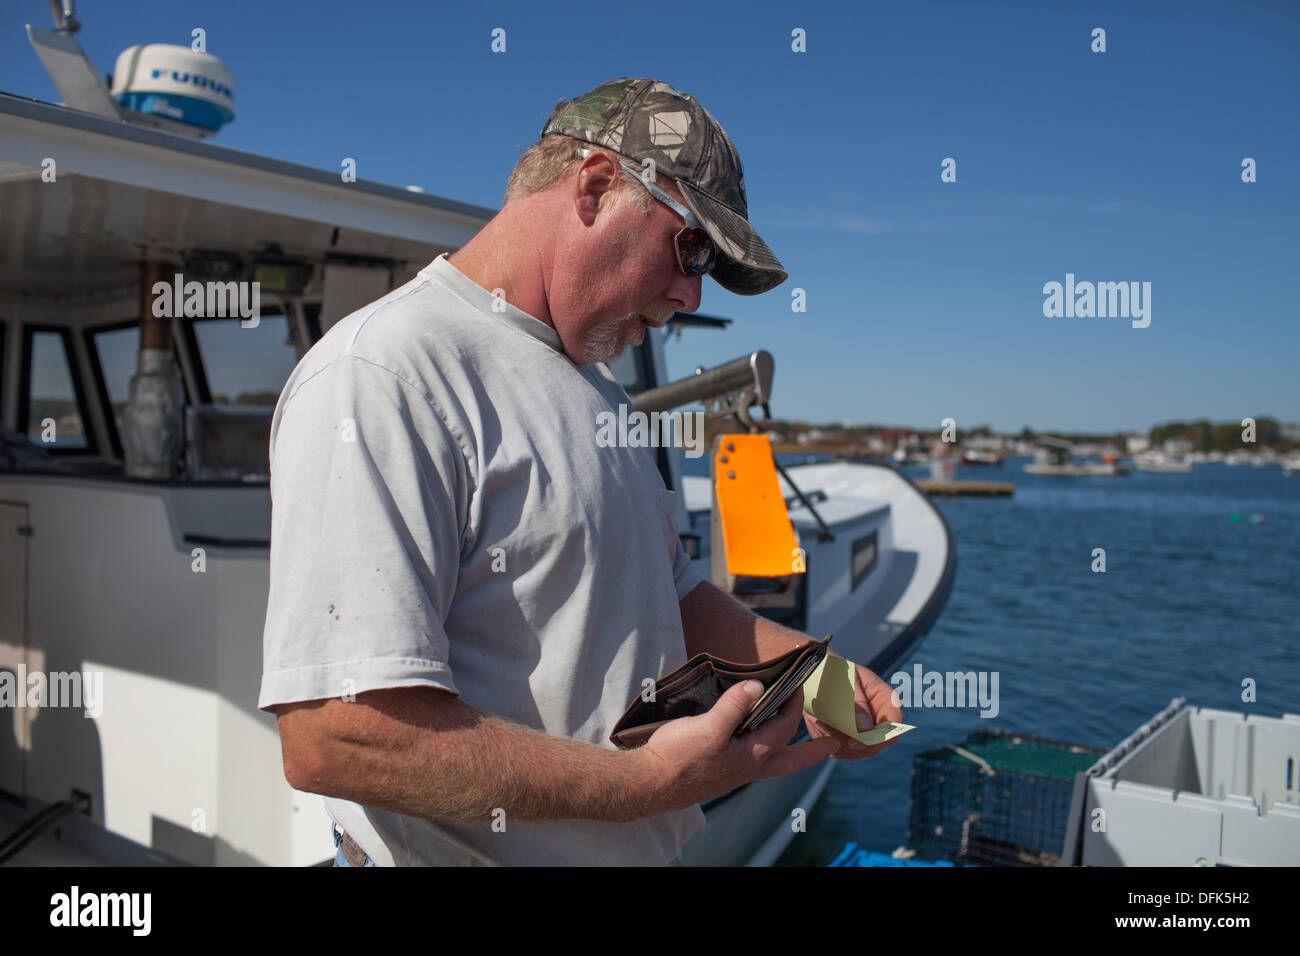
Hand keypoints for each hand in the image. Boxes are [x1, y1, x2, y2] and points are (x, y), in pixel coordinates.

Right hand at [632, 680, 838, 816]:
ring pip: (771, 759)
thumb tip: (757, 686)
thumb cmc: (679, 759)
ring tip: (796, 737)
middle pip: (790, 761)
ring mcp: (734, 771)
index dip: (793, 703)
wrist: (649, 782)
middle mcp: (749, 767)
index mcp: (753, 757)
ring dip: (787, 747)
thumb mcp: (709, 727)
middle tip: (833, 746)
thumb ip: (735, 706)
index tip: (798, 683)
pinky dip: (760, 745)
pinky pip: (750, 756)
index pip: (785, 727)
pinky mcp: (719, 770)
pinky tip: (751, 735)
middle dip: (812, 752)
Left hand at [803, 659, 903, 760]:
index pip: (894, 728)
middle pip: (874, 745)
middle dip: (850, 742)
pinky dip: (828, 742)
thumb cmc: (833, 672)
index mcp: (886, 700)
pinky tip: (818, 723)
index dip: (878, 740)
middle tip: (825, 726)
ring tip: (819, 720)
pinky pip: (840, 751)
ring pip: (856, 751)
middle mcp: (879, 719)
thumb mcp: (844, 682)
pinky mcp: (847, 739)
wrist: (815, 673)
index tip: (853, 741)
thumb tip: (864, 728)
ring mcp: (864, 732)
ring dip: (836, 741)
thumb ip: (856, 704)